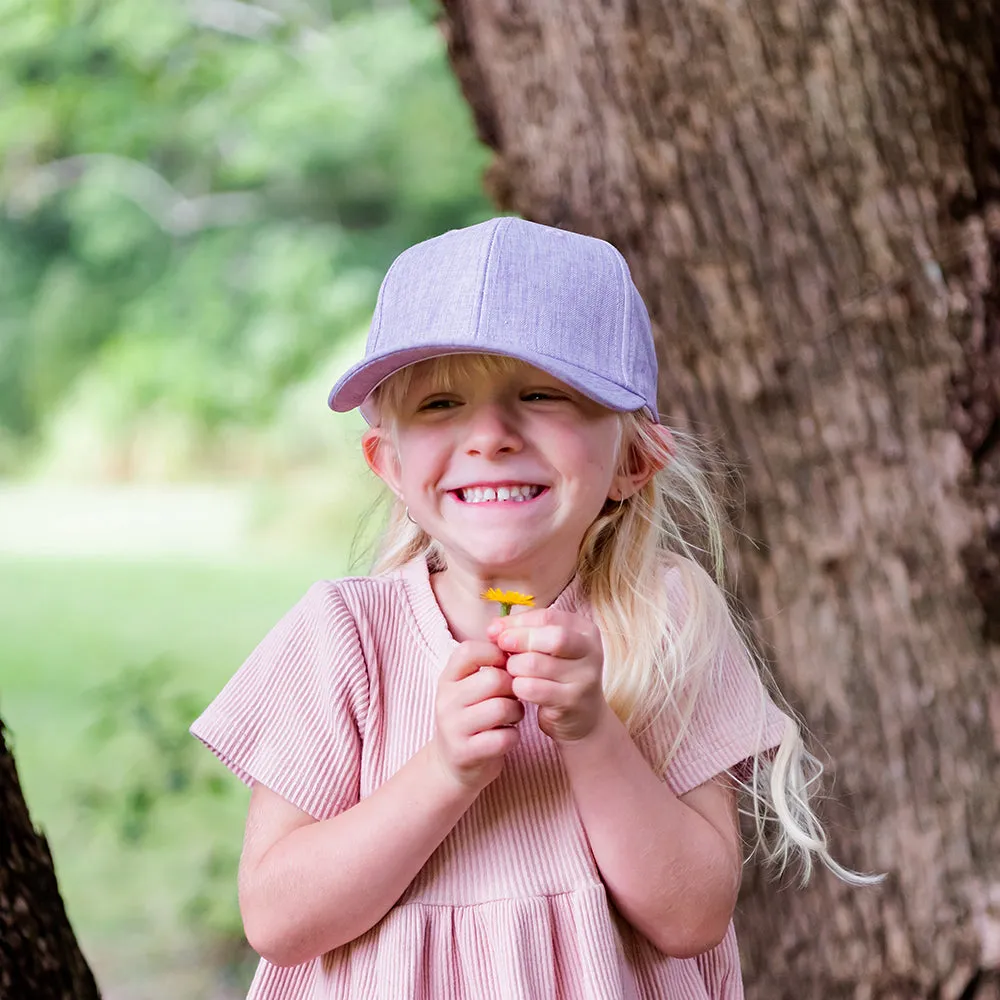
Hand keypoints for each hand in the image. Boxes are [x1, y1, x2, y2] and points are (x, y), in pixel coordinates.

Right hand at [432, 640, 523, 791]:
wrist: (451, 765)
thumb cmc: (472, 718)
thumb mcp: (469, 688)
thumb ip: (488, 666)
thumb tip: (518, 645)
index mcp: (447, 679)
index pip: (469, 650)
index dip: (496, 654)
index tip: (506, 668)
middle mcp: (445, 701)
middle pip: (493, 678)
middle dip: (513, 687)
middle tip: (514, 696)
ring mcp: (453, 728)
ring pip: (501, 707)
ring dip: (516, 712)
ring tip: (512, 716)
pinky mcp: (465, 753)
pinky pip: (504, 738)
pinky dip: (513, 737)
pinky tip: (507, 736)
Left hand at [488, 609, 605, 742]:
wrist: (582, 718)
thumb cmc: (557, 675)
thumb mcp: (546, 649)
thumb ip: (523, 632)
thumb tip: (493, 628)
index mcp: (585, 631)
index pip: (548, 616)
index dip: (517, 622)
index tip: (495, 630)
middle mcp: (591, 652)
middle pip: (552, 637)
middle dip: (519, 639)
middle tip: (501, 646)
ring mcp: (584, 678)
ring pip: (535, 663)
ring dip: (514, 666)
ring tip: (512, 670)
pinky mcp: (572, 702)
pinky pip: (532, 688)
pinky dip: (518, 686)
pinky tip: (518, 688)